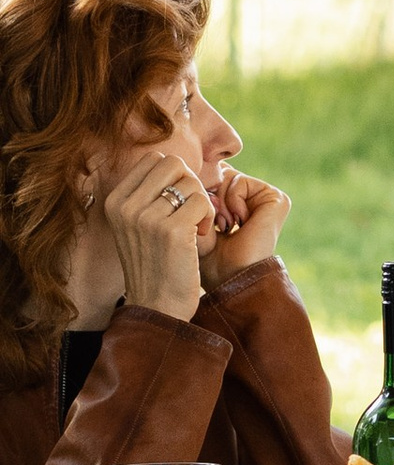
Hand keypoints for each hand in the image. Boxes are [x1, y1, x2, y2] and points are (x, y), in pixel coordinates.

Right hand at [100, 146, 215, 320]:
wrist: (157, 305)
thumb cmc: (154, 261)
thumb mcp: (136, 224)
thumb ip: (147, 193)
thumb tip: (173, 162)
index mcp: (115, 201)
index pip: (154, 159)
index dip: (174, 175)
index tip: (175, 201)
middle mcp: (126, 207)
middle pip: (173, 163)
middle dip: (189, 182)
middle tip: (190, 210)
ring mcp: (146, 218)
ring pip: (191, 182)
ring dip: (201, 203)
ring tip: (192, 228)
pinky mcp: (172, 231)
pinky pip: (203, 201)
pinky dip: (207, 216)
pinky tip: (198, 236)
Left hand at [202, 167, 289, 282]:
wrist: (230, 278)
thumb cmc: (209, 260)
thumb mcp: (196, 221)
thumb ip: (196, 193)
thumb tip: (194, 165)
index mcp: (238, 205)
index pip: (214, 181)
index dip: (200, 193)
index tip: (204, 221)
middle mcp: (255, 200)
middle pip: (220, 176)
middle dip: (210, 199)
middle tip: (217, 225)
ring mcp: (267, 198)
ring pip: (229, 178)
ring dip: (220, 203)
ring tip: (226, 226)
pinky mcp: (276, 198)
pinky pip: (240, 183)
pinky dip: (232, 202)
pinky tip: (239, 223)